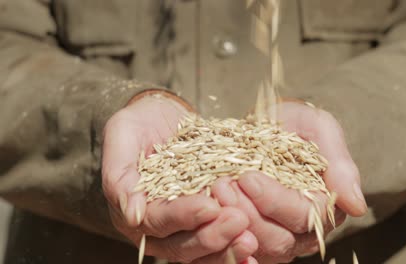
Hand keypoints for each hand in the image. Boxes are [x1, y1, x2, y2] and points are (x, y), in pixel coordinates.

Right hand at [101, 94, 256, 262]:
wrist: (163, 116)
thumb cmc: (138, 123)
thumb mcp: (122, 136)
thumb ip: (120, 175)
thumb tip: (131, 215)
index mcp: (136, 210)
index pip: (158, 221)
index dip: (183, 216)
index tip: (209, 206)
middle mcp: (160, 226)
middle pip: (183, 244)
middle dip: (212, 236)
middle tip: (239, 222)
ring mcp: (185, 226)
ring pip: (204, 249)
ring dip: (228, 247)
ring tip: (252, 238)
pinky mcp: (208, 219)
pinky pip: (222, 239)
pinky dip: (236, 246)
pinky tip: (256, 245)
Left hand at [212, 101, 366, 262]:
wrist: (262, 124)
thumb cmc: (293, 123)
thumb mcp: (318, 128)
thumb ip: (339, 163)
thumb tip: (357, 206)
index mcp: (324, 206)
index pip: (304, 216)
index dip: (275, 201)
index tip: (247, 178)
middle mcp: (302, 229)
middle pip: (279, 240)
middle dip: (247, 213)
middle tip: (221, 185)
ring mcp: (275, 235)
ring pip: (255, 247)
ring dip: (229, 222)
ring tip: (213, 191)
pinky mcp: (249, 236)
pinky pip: (234, 247)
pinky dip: (218, 232)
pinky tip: (206, 208)